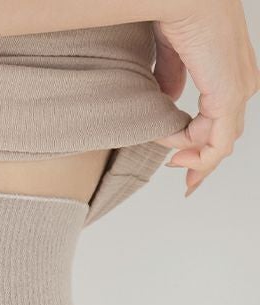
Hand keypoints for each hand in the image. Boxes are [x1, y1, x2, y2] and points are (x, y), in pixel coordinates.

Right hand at [152, 0, 259, 195]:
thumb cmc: (173, 11)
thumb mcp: (171, 54)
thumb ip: (171, 80)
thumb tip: (167, 103)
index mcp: (231, 70)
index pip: (224, 118)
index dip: (202, 145)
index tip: (176, 159)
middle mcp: (242, 81)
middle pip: (227, 136)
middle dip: (205, 163)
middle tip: (187, 183)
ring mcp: (238, 89)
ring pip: (222, 143)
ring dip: (196, 159)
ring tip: (172, 161)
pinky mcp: (229, 96)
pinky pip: (216, 141)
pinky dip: (196, 153)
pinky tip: (174, 151)